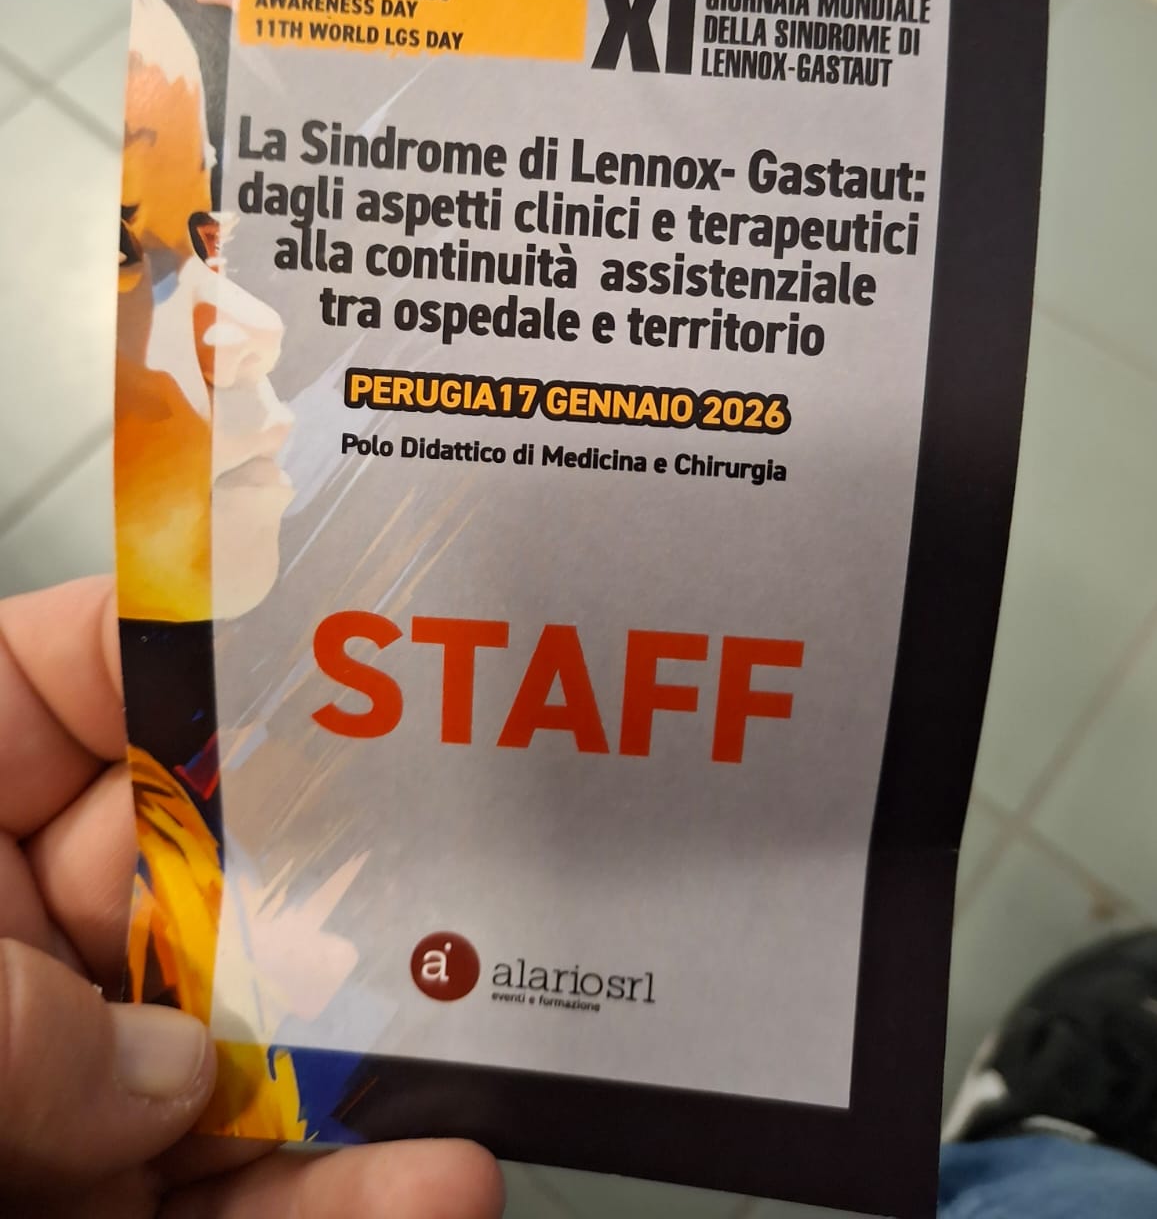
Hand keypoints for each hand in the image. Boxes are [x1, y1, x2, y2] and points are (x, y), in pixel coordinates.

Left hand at [0, 576, 504, 1218]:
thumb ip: (10, 1020)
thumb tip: (169, 1072)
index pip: (70, 689)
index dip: (188, 642)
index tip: (318, 624)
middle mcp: (16, 958)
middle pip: (204, 869)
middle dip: (327, 866)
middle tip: (443, 840)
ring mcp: (69, 1099)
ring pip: (253, 1053)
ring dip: (380, 1052)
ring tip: (480, 1037)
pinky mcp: (111, 1218)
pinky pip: (255, 1209)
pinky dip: (352, 1203)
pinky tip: (430, 1179)